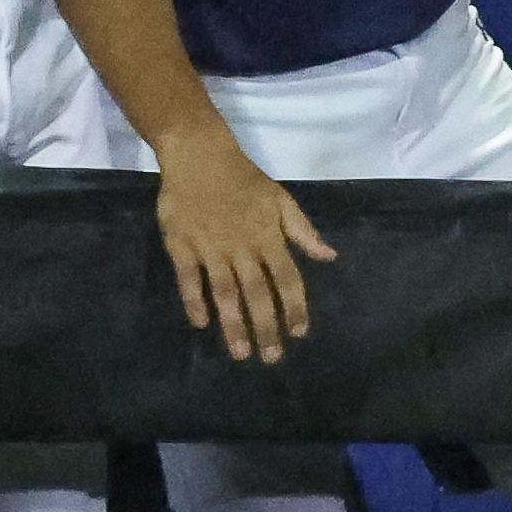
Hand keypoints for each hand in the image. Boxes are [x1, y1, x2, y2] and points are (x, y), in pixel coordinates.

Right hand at [158, 138, 329, 357]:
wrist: (199, 154)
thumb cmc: (244, 179)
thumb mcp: (281, 199)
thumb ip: (303, 231)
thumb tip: (330, 256)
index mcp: (268, 236)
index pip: (287, 278)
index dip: (295, 307)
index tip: (300, 333)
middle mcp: (242, 247)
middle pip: (257, 293)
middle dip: (266, 326)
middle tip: (271, 358)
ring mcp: (210, 247)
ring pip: (225, 291)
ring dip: (234, 323)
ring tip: (241, 352)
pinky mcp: (182, 245)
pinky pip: (189, 278)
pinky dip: (195, 300)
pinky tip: (202, 323)